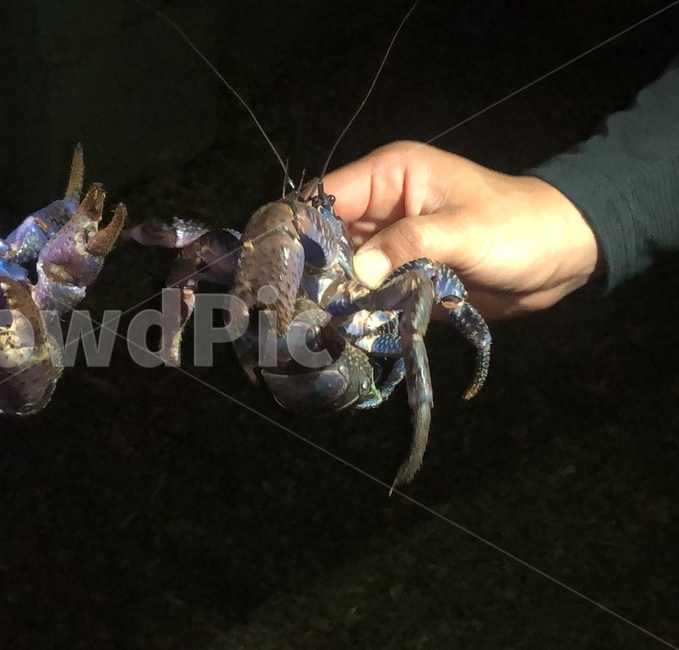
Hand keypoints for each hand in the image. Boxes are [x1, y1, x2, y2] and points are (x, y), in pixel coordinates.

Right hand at [321, 141, 604, 318]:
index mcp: (390, 177)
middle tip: (293, 308)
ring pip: (341, 269)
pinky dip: (357, 311)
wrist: (564, 255)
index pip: (325, 196)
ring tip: (314, 325)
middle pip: (324, 237)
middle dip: (312, 270)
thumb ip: (408, 246)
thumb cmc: (518, 228)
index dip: (299, 227)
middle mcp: (380, 208)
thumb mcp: (463, 232)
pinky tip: (344, 332)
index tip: (281, 267)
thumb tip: (357, 274)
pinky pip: (366, 293)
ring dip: (333, 296)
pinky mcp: (399, 275)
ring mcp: (389, 244)